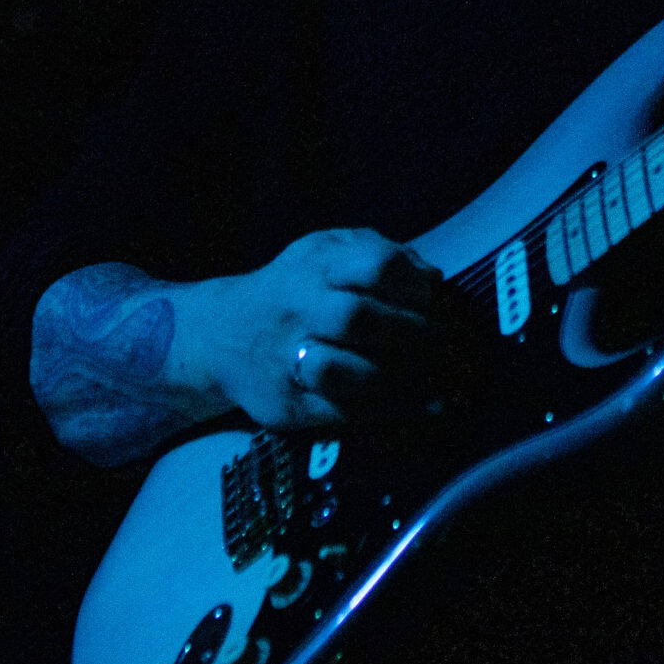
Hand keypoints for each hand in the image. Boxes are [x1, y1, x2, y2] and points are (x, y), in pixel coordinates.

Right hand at [192, 228, 447, 430]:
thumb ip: (377, 254)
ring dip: (400, 376)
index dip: (414, 285)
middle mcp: (297, 309)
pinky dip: (391, 410)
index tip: (436, 301)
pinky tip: (427, 405)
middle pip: (358, 319)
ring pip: (345, 371)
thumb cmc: (292, 288)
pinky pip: (343, 411)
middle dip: (412, 333)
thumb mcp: (325, 252)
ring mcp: (288, 359)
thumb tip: (432, 278)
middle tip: (445, 342)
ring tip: (436, 375)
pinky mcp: (287, 404)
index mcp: (314, 265)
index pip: (373, 265)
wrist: (218, 335)